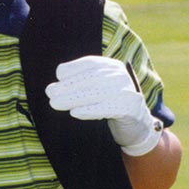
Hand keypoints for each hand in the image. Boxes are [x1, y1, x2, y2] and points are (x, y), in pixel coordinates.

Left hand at [45, 55, 163, 155]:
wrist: (137, 125)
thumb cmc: (110, 104)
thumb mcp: (99, 88)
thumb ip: (82, 83)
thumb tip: (56, 85)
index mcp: (112, 66)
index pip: (91, 63)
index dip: (74, 68)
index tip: (59, 75)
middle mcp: (121, 76)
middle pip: (92, 78)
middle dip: (69, 85)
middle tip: (50, 92)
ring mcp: (127, 92)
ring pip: (97, 93)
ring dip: (73, 98)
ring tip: (55, 103)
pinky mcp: (130, 109)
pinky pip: (107, 108)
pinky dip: (89, 110)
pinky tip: (75, 112)